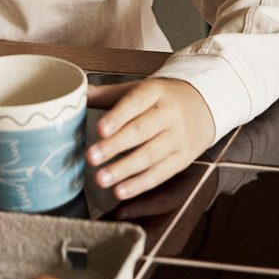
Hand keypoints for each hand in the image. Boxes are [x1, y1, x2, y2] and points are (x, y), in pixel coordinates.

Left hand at [86, 78, 214, 200]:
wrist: (202, 104)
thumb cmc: (161, 97)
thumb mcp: (138, 88)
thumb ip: (107, 94)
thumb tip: (76, 91)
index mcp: (155, 91)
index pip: (135, 102)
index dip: (118, 116)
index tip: (100, 129)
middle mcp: (169, 114)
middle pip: (141, 131)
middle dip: (115, 146)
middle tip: (91, 157)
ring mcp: (178, 138)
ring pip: (150, 156)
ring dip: (124, 170)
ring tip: (101, 178)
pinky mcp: (183, 159)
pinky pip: (160, 174)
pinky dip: (140, 184)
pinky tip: (121, 190)